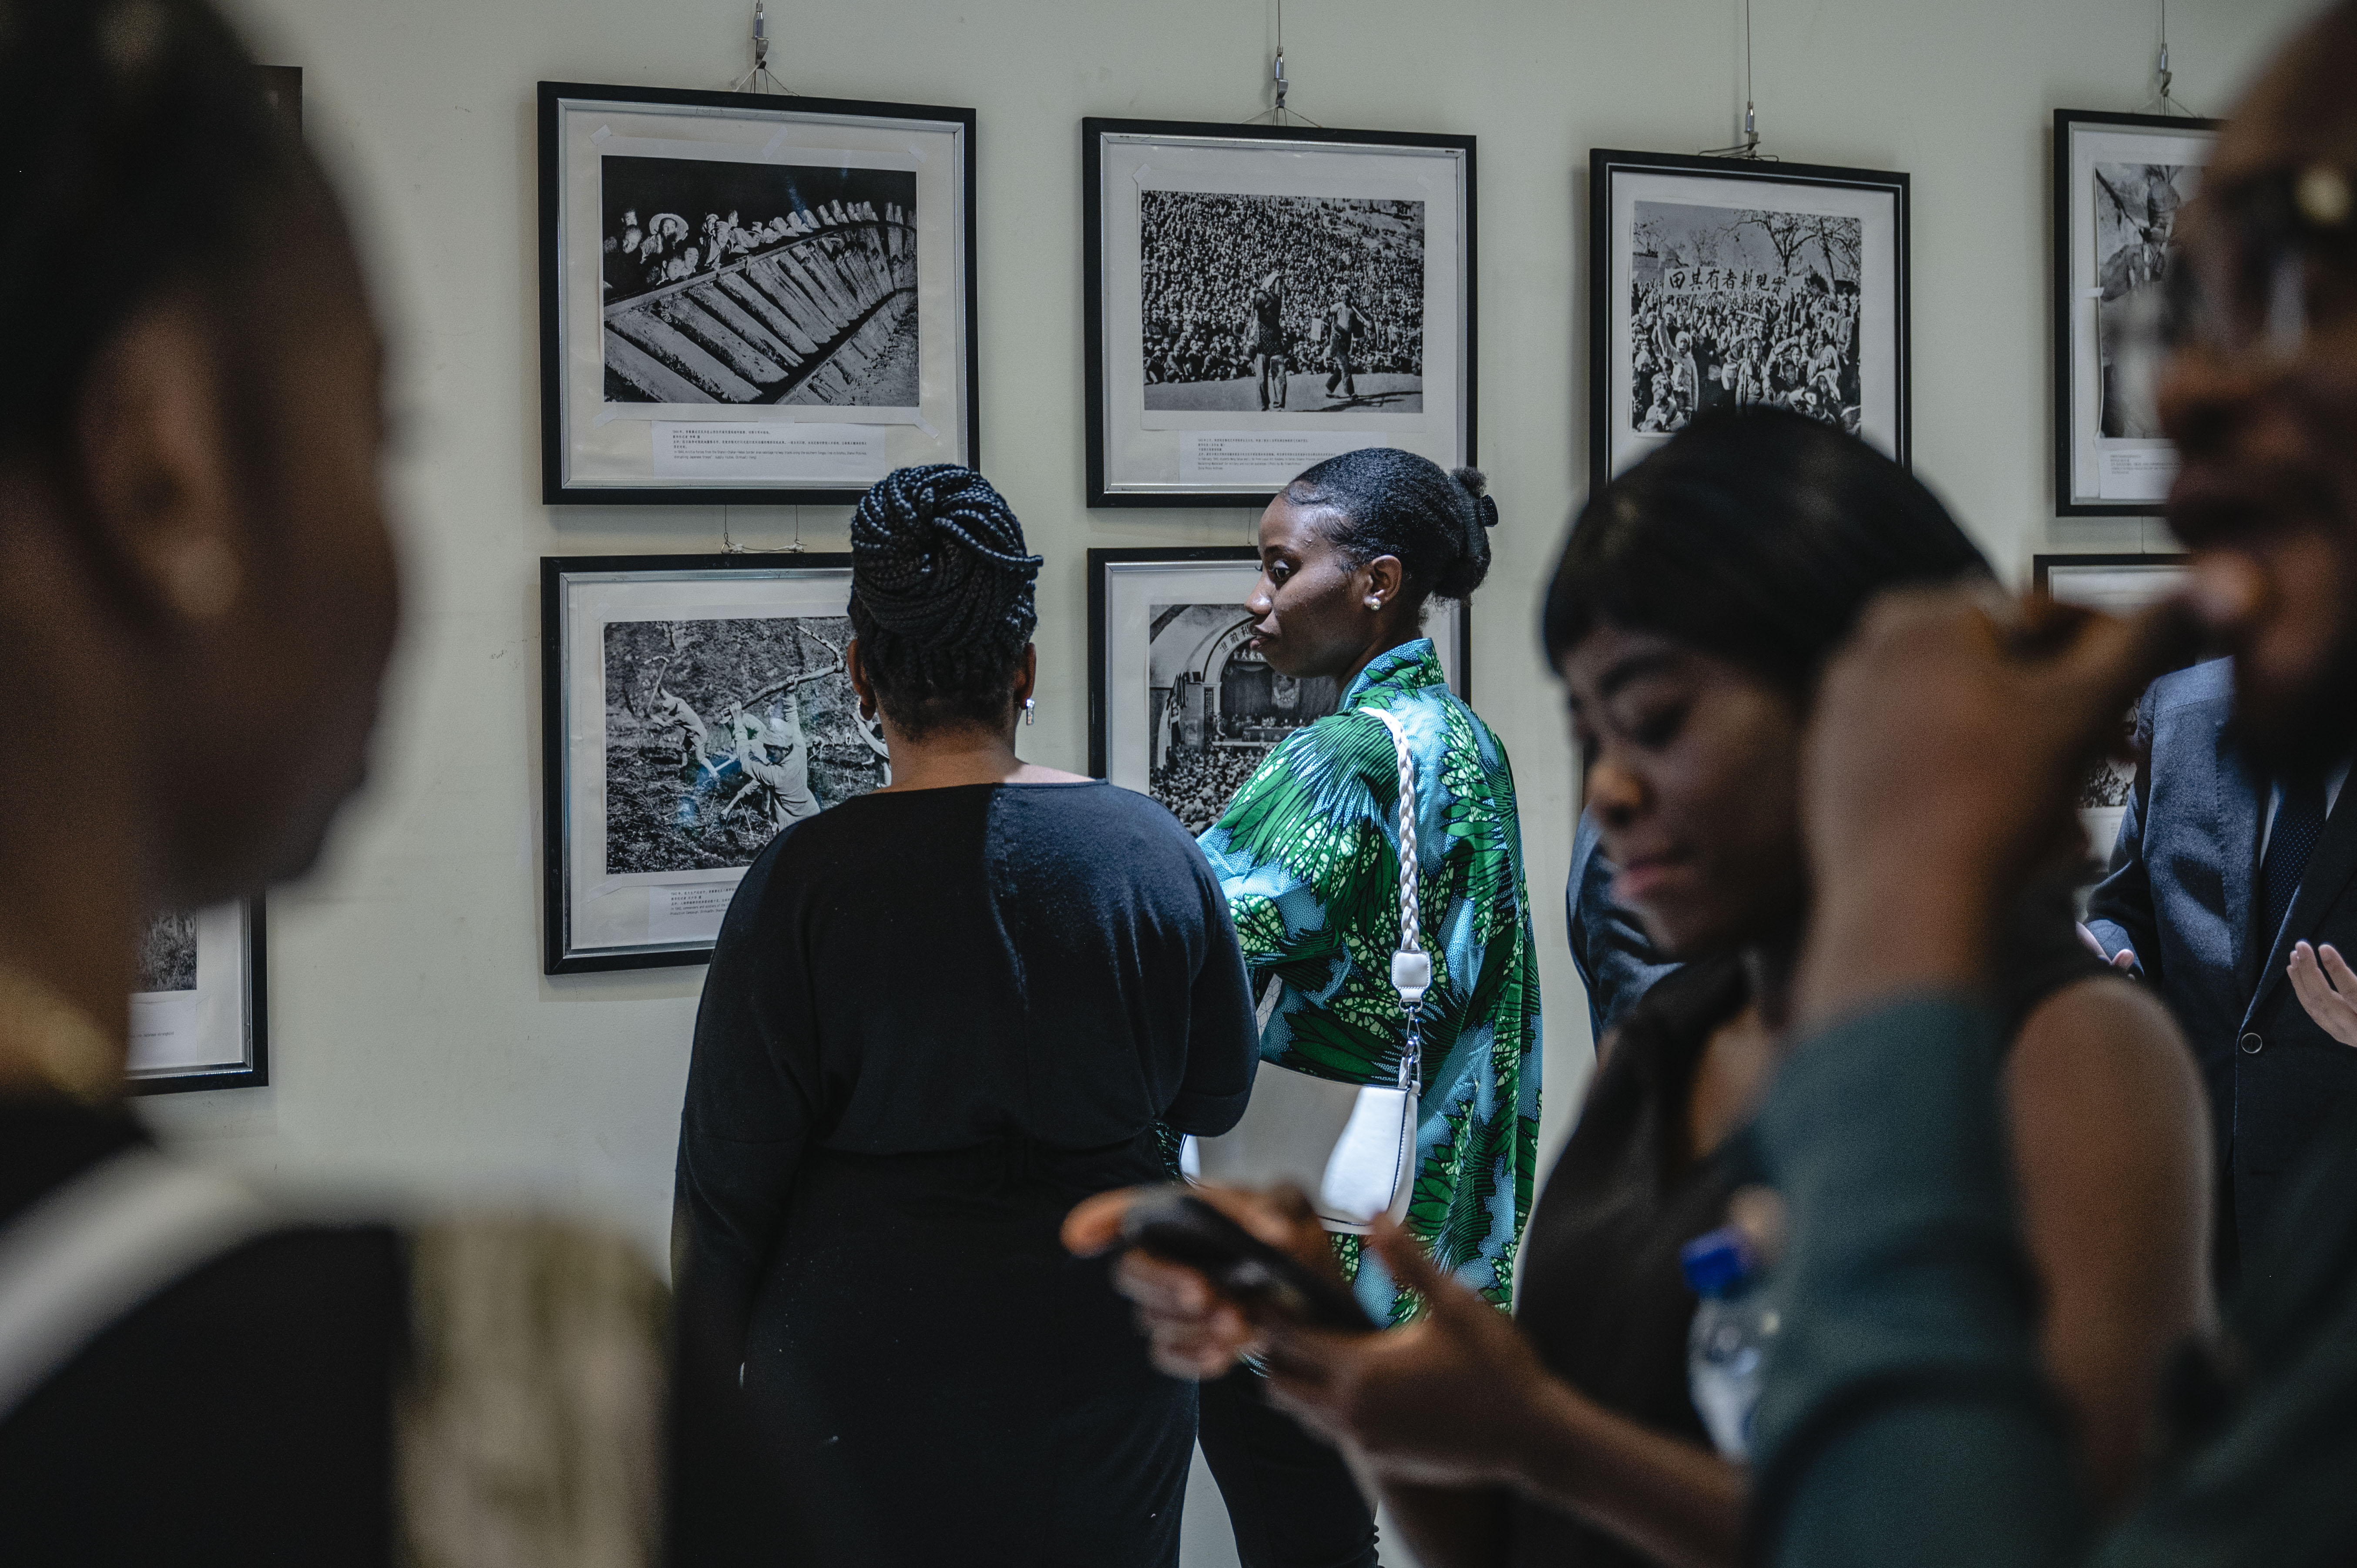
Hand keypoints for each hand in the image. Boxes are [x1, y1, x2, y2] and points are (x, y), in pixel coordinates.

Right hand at [1062, 1183, 1333, 1380]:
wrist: (1304, 1287)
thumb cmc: (1282, 1234)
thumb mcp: (1287, 1206)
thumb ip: (1276, 1210)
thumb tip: (1276, 1233)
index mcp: (1175, 1213)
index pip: (1124, 1212)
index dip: (1097, 1220)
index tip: (1077, 1238)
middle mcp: (1162, 1256)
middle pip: (1131, 1270)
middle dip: (1162, 1283)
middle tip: (1203, 1292)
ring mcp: (1166, 1302)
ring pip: (1151, 1319)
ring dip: (1192, 1325)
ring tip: (1238, 1322)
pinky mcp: (1180, 1339)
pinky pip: (1167, 1354)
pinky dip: (1195, 1356)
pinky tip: (1226, 1352)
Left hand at [1256, 1220, 1559, 1489]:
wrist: (1533, 1438)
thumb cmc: (1497, 1368)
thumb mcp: (1455, 1303)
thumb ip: (1407, 1259)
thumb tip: (1373, 1215)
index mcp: (1361, 1370)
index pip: (1285, 1339)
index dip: (1267, 1310)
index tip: (1260, 1286)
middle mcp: (1351, 1412)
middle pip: (1276, 1383)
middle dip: (1271, 1350)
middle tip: (1285, 1316)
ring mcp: (1363, 1442)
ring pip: (1299, 1412)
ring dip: (1297, 1380)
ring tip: (1317, 1344)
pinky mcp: (1378, 1461)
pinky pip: (1330, 1431)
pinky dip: (1324, 1405)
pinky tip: (1355, 1378)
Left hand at [1798, 590, 2194, 1020]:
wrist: (1906, 904)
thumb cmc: (1991, 801)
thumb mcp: (2082, 710)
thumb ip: (2142, 643)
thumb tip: (2208, 588)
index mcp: (1915, 617)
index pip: (2032, 614)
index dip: (2100, 651)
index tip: (2137, 695)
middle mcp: (1863, 651)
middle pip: (1993, 666)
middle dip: (2063, 703)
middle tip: (2117, 750)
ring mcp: (1839, 711)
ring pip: (1958, 710)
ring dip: (2024, 740)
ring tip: (2071, 789)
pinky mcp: (1830, 768)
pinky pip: (1918, 752)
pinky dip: (1966, 768)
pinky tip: (2008, 813)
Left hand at [2289, 941, 2356, 1046]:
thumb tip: (2331, 954)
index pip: (2353, 994)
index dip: (2337, 970)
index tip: (2324, 947)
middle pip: (2326, 1001)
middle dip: (2310, 971)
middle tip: (2302, 945)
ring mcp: (2346, 1035)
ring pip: (2315, 1007)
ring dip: (2301, 978)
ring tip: (2295, 954)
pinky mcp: (2338, 1033)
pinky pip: (2313, 1011)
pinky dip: (2301, 990)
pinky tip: (2294, 971)